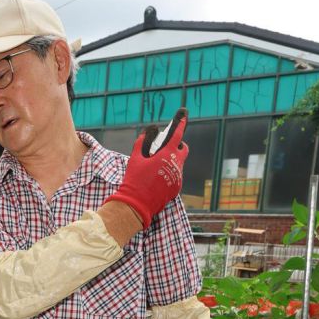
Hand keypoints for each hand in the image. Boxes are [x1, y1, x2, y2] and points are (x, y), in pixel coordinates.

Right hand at [102, 109, 188, 228]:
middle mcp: (176, 164)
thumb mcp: (135, 159)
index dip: (181, 123)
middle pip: (183, 149)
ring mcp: (178, 177)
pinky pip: (175, 176)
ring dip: (171, 162)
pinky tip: (157, 180)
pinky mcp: (176, 188)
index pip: (177, 135)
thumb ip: (142, 142)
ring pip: (178, 164)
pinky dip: (169, 174)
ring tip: (156, 168)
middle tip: (165, 148)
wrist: (137, 204)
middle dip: (177, 146)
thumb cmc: (135, 180)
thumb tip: (148, 131)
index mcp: (167, 155)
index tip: (184, 114)